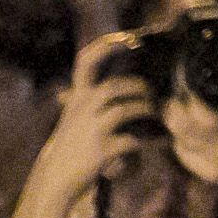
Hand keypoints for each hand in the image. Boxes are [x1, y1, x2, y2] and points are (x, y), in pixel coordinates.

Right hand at [32, 35, 156, 200]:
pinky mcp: (102, 150)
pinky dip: (151, 140)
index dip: (107, 46)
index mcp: (77, 98)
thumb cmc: (71, 145)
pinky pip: (133, 139)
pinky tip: (162, 141)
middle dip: (139, 87)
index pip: (86, 62)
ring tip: (156, 114)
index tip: (130, 37)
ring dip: (147, 109)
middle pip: (115, 86)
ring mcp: (91, 130)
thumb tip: (124, 82)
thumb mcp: (75, 116)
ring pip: (126, 108)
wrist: (55, 180)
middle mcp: (82, 110)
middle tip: (152, 94)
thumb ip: (92, 98)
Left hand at [163, 65, 217, 208]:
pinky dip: (178, 139)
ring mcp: (213, 163)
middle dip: (175, 111)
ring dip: (173, 124)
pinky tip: (182, 129)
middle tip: (174, 96)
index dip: (193, 103)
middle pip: (187, 131)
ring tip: (174, 109)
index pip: (209, 119)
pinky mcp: (205, 172)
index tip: (188, 88)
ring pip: (181, 141)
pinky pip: (183, 153)